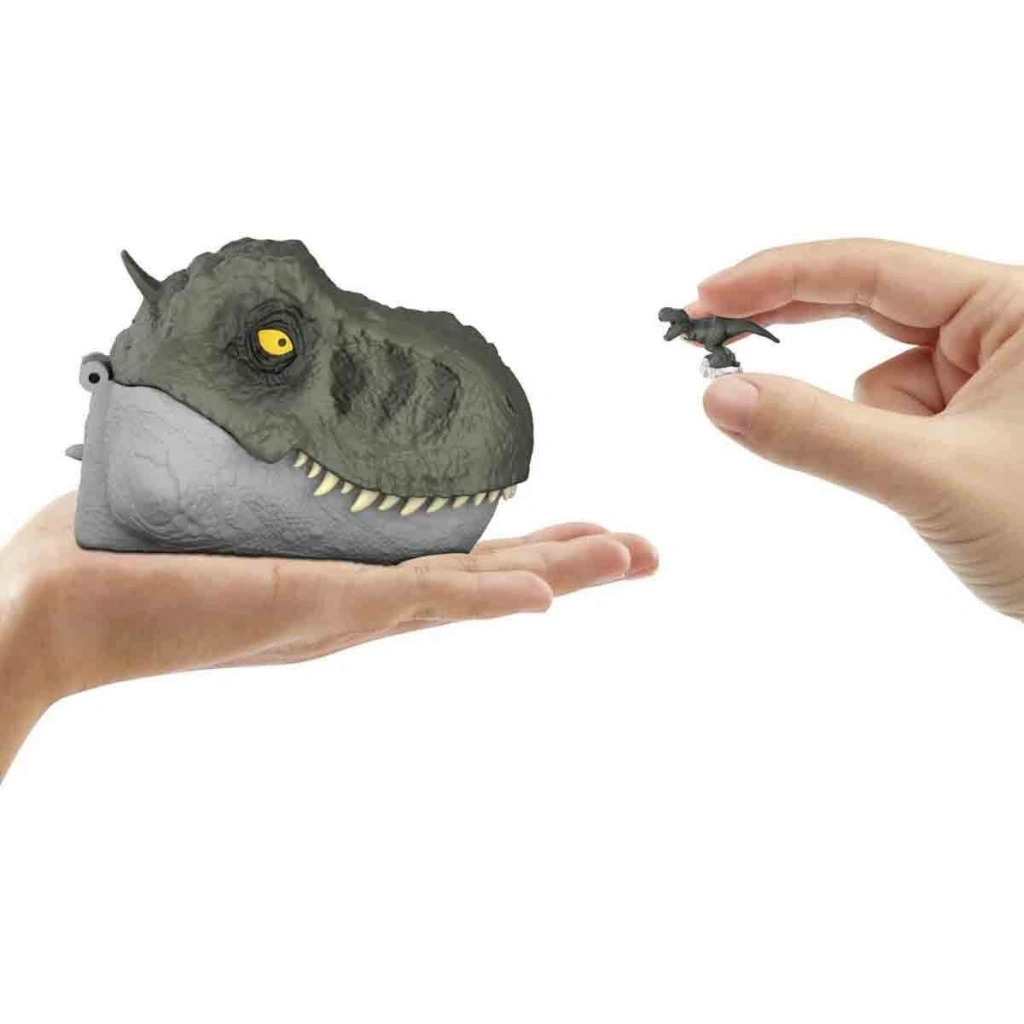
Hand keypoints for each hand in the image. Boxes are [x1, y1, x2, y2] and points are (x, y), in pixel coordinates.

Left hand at [0, 494, 656, 775]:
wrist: (58, 608)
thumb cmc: (125, 550)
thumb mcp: (218, 491)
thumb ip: (264, 461)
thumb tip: (280, 407)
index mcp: (343, 574)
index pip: (451, 557)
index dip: (522, 548)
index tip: (581, 535)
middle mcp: (359, 600)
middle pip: (485, 576)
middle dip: (570, 562)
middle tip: (645, 553)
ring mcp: (348, 608)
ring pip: (477, 587)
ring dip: (560, 571)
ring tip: (633, 558)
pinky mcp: (322, 607)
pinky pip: (426, 600)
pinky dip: (491, 596)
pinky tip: (551, 591)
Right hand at [688, 238, 1023, 620]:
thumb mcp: (933, 477)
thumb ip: (819, 434)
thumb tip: (718, 395)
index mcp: (1016, 306)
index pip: (873, 269)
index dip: (779, 277)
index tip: (706, 299)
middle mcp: (1006, 324)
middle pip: (871, 308)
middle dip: (799, 332)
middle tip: (713, 339)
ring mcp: (994, 373)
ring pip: (882, 384)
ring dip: (879, 433)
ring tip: (937, 489)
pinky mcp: (980, 418)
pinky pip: (899, 421)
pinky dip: (894, 454)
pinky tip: (940, 492)